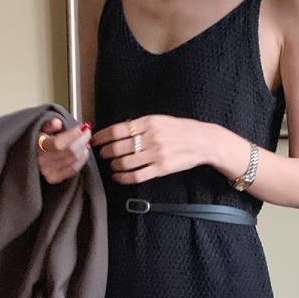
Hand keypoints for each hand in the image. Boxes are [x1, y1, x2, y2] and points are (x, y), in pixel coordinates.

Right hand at [37, 117, 91, 184]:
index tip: (83, 128)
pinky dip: (82, 160)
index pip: (59, 143)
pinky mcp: (53, 178)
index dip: (74, 135)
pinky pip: (73, 170)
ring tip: (85, 142)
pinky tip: (83, 152)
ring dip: (83, 150)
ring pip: (73, 160)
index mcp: (37, 146)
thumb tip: (56, 122)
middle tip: (87, 133)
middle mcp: (42, 160)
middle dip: (82, 140)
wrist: (32, 156)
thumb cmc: (38, 141)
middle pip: (70, 151)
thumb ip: (49, 125)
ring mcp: (47, 171)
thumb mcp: (41, 128)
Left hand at [92, 116, 217, 185]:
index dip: (102, 137)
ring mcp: (156, 154)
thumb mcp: (160, 120)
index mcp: (149, 122)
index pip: (118, 130)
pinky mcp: (161, 169)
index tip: (96, 140)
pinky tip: (118, 177)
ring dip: (114, 165)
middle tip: (102, 154)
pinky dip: (123, 178)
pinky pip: (136, 175)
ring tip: (113, 165)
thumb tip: (119, 130)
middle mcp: (151, 137)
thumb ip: (140, 125)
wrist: (203, 141)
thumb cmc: (181, 130)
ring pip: (125, 163)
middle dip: (106, 152)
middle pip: (118, 147)